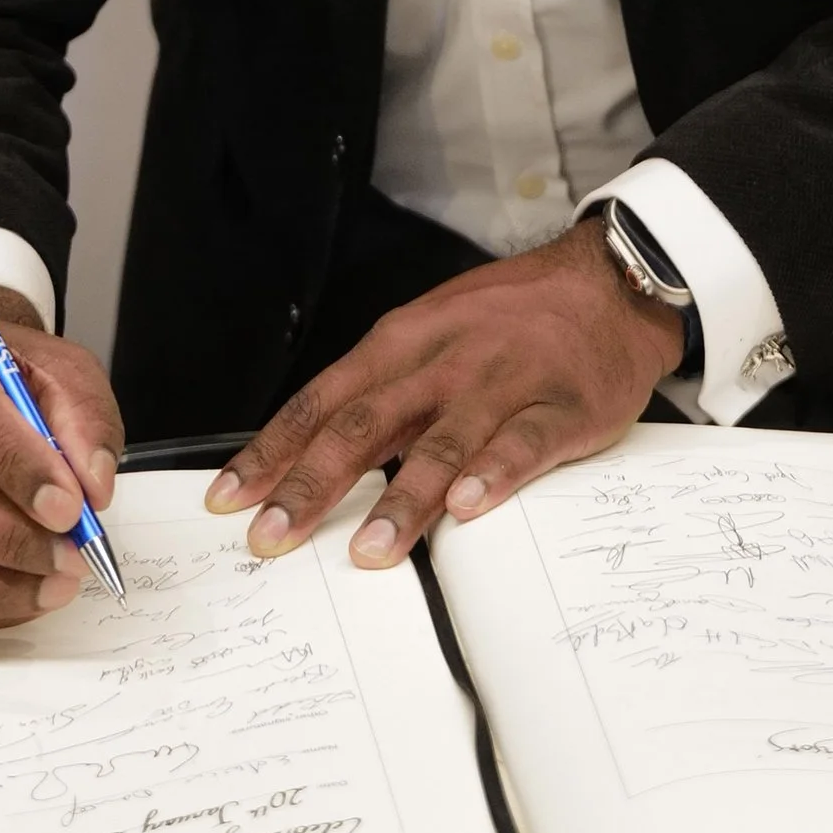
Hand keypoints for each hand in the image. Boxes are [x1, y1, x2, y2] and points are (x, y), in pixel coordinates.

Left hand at [206, 218, 682, 571]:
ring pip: (441, 443)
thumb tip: (311, 457)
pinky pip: (523, 443)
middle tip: (273, 537)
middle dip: (312, 485)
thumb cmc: (509, 316)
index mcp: (400, 343)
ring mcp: (501, 383)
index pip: (320, 402)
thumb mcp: (429, 334)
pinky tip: (471, 506)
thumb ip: (380, 393)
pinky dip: (494, 474)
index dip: (272, 452)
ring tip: (369, 550)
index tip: (228, 499)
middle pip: (364, 426)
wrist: (604, 281)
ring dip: (402, 499)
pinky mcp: (560, 406)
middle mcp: (442, 362)